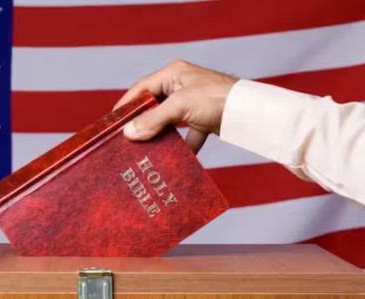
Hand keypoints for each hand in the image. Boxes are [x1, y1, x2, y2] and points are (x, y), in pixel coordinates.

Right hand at [113, 60, 238, 152]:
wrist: (251, 112)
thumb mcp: (180, 106)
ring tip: (145, 150)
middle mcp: (182, 85)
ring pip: (170, 121)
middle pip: (154, 105)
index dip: (127, 104)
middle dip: (142, 123)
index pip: (142, 88)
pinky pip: (188, 134)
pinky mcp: (205, 118)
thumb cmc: (216, 98)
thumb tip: (129, 133)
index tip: (113, 122)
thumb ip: (154, 119)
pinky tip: (177, 158)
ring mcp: (194, 103)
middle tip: (126, 138)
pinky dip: (183, 146)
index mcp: (173, 74)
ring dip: (160, 136)